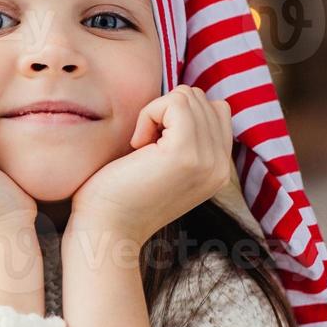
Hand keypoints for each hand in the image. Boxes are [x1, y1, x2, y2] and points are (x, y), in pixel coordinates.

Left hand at [68, 85, 234, 247]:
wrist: (106, 229)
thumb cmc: (119, 194)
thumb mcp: (163, 163)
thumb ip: (183, 137)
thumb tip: (183, 97)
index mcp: (218, 169)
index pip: (216, 110)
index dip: (178, 115)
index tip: (154, 146)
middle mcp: (220, 166)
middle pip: (201, 99)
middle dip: (165, 112)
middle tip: (144, 148)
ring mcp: (207, 160)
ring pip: (188, 97)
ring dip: (156, 113)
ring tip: (141, 148)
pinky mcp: (186, 153)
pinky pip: (175, 102)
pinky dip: (149, 114)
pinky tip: (137, 145)